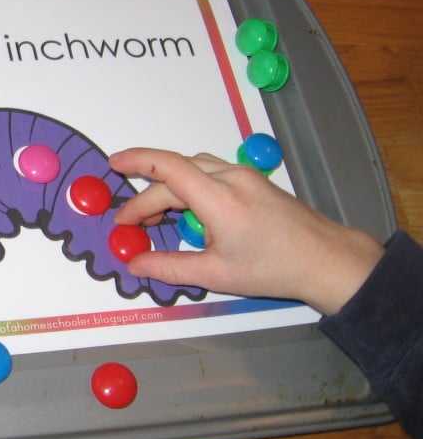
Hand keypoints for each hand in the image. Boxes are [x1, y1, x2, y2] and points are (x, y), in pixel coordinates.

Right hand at [109, 148, 383, 314]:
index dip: (136, 163)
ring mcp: (244, 176)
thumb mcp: (216, 274)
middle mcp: (231, 178)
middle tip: (128, 223)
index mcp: (219, 199)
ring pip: (193, 167)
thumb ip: (169, 267)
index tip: (111, 167)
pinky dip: (187, 185)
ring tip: (152, 216)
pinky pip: (210, 172)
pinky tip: (184, 211)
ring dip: (167, 186)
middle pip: (176, 171)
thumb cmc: (273, 268)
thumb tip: (133, 263)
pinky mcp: (253, 181)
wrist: (326, 260)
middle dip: (146, 195)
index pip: (168, 168)